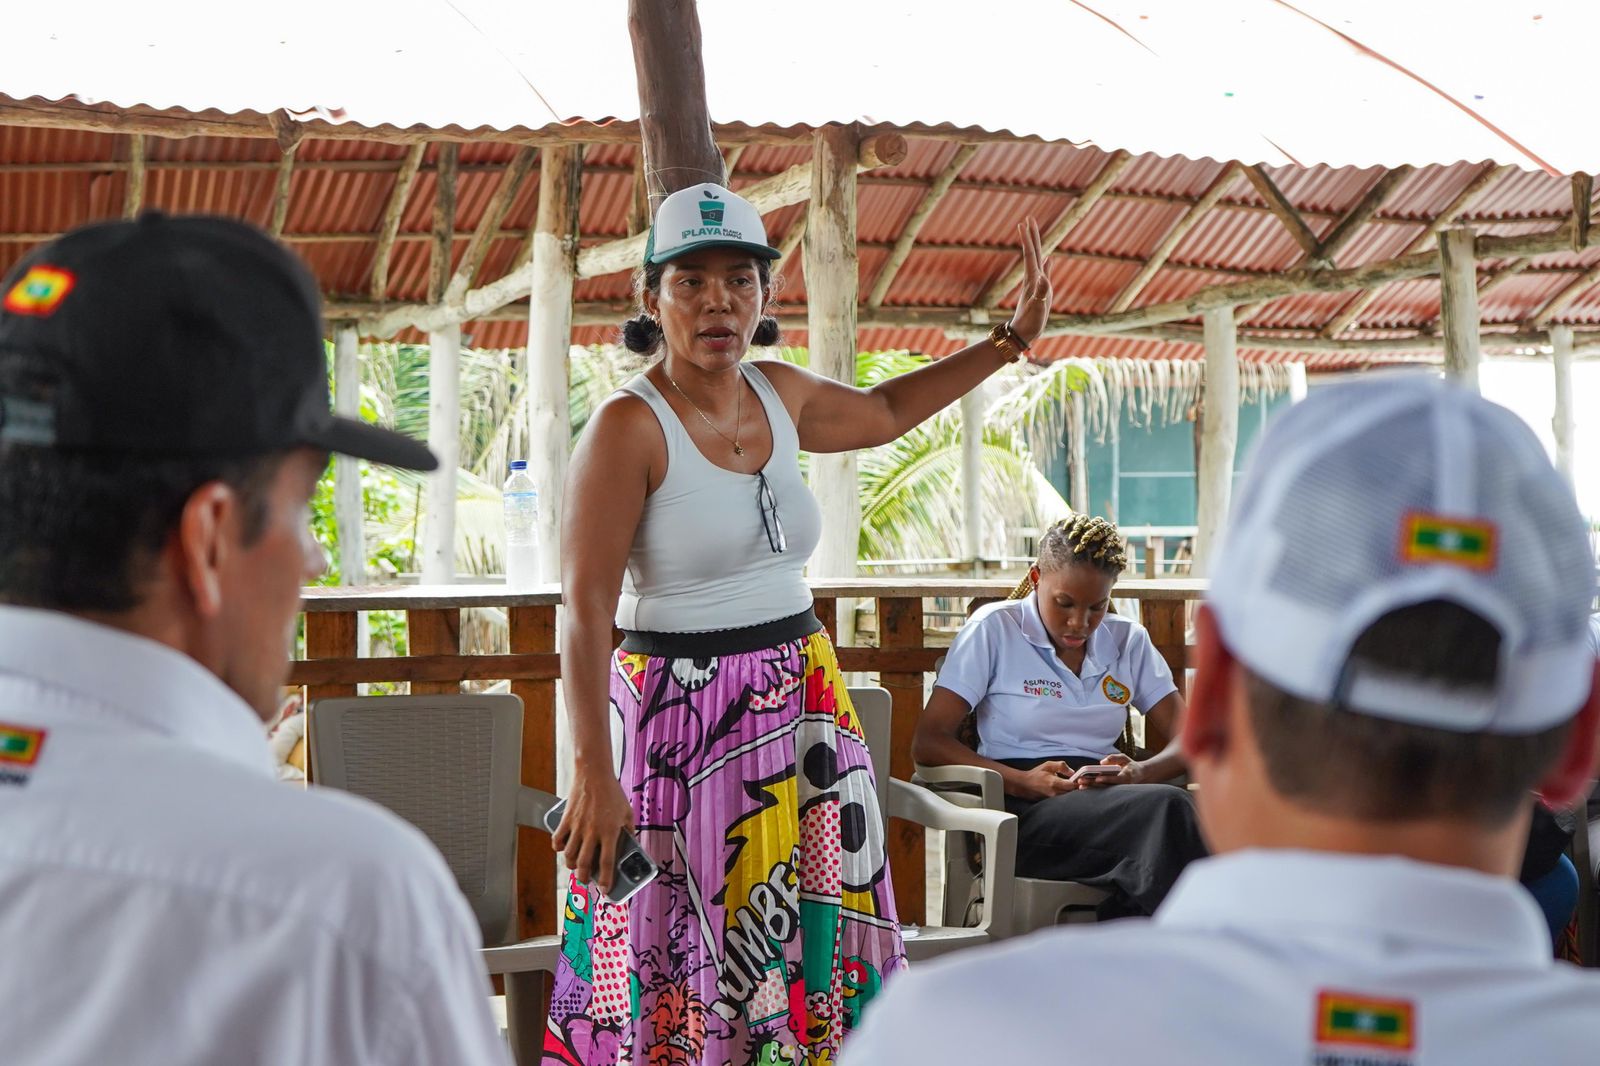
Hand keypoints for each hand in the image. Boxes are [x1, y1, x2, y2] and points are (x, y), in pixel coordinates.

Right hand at [551, 766, 635, 895]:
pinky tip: (562, 849)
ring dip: (571, 865)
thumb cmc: (612, 793)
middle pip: (584, 863)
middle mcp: (592, 832)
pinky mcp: (566, 820)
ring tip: (575, 867)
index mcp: (610, 831)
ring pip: (569, 855)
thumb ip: (629, 830)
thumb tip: (631, 845)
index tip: (604, 890)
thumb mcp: (627, 812)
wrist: (594, 774)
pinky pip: (558, 839)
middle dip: (584, 878)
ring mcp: (577, 826)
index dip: (606, 879)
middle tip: (586, 881)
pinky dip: (558, 848)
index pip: (607, 862)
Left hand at [1006, 218, 1052, 346]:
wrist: (1023, 333)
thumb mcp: (1038, 307)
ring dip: (1036, 245)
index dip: (1029, 238)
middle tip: (1028, 218)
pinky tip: (1048, 259)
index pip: (1031, 253)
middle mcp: (1033, 278)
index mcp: (1033, 279)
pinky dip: (1046, 263)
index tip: (1025, 222)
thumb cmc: (1030, 322)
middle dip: (1031, 235)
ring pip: (1037, 259)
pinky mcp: (1040, 291)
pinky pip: (1044, 272)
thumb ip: (1041, 293)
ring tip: (1035, 234)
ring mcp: (1036, 284)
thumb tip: (1044, 278)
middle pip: (1033, 252)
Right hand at [1008, 759, 1081, 800]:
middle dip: (1078, 788)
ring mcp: (1054, 799)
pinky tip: (1067, 791)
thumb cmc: (1036, 774)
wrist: (1024, 785)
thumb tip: (1073, 772)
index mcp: (1054, 783)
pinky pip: (1064, 800)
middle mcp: (1055, 793)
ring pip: (1069, 798)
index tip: (1080, 778)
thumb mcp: (1048, 765)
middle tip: (1079, 782)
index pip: (1072, 785)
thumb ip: (1061, 766)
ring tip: (1073, 786)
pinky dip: (1068, 796)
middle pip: (1073, 793)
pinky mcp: (1052, 803)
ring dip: (1073, 792)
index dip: (1078, 782)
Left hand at [1077, 752, 1145, 787]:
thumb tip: (1102, 762)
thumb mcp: (1124, 758)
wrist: (1140, 775)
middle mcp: (1122, 786)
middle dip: (1093, 784)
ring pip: (1104, 791)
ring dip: (1092, 789)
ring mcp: (1118, 790)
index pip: (1116, 779)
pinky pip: (1103, 792)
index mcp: (1126, 776)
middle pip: (1106, 786)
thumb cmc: (1130, 765)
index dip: (1107, 779)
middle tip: (1081, 782)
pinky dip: (1094, 790)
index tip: (1097, 778)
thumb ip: (1114, 758)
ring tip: (1080, 786)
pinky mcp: (1114, 793)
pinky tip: (1084, 788)